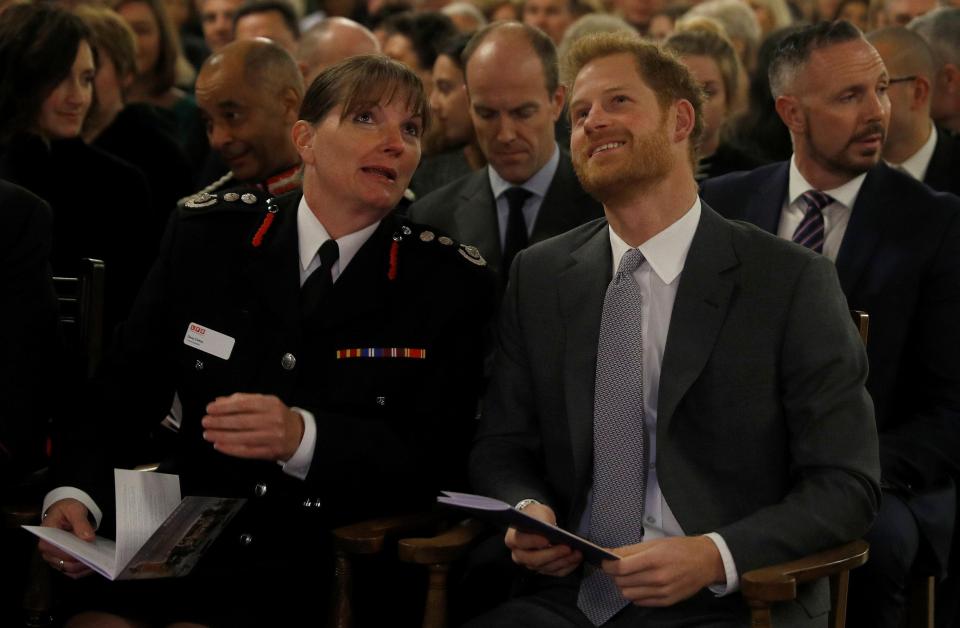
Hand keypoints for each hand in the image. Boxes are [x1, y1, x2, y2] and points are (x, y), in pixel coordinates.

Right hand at [38, 498, 93, 577]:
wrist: (65, 511)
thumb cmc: (67, 509)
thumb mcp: (74, 510)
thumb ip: (80, 523)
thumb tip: (88, 538)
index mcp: (46, 539)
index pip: (60, 552)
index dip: (75, 554)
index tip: (90, 552)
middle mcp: (47, 552)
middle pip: (66, 564)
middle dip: (83, 561)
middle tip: (99, 557)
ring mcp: (54, 559)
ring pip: (70, 570)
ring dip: (84, 567)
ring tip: (99, 561)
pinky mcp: (62, 562)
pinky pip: (72, 572)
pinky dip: (83, 570)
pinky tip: (95, 564)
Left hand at [202, 393, 303, 460]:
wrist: (299, 434)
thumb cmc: (277, 417)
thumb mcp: (265, 403)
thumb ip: (242, 400)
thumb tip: (219, 402)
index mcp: (270, 404)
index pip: (244, 404)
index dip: (224, 407)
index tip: (210, 409)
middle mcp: (272, 419)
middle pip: (241, 421)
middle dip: (220, 422)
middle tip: (205, 422)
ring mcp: (272, 436)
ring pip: (242, 437)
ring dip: (222, 436)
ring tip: (208, 434)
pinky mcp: (270, 451)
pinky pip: (247, 451)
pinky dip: (231, 449)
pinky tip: (219, 445)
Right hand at [504, 503, 582, 576]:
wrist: (539, 523)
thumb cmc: (537, 517)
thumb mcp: (538, 512)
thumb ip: (542, 521)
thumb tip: (551, 530)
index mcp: (513, 539)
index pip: (520, 542)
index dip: (533, 541)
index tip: (546, 539)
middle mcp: (519, 555)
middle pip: (534, 560)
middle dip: (553, 554)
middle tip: (567, 548)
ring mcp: (531, 565)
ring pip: (547, 567)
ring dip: (564, 561)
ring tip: (577, 553)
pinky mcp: (543, 570)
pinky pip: (556, 572)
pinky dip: (568, 566)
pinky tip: (576, 559)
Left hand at [602, 536, 724, 606]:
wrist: (706, 561)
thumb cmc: (681, 549)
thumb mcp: (655, 543)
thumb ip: (631, 550)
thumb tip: (610, 553)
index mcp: (654, 559)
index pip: (621, 567)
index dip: (608, 565)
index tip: (605, 562)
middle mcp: (658, 578)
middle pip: (622, 581)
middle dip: (615, 574)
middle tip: (617, 568)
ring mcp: (663, 592)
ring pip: (628, 594)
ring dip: (624, 585)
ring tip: (629, 577)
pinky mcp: (667, 601)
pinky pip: (640, 602)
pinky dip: (635, 594)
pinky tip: (640, 585)